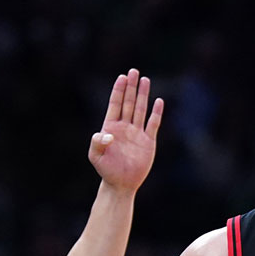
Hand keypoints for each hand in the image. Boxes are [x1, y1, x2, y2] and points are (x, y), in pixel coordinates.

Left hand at [88, 69, 163, 192]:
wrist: (120, 184)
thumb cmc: (106, 170)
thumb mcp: (95, 156)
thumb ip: (97, 142)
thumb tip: (107, 134)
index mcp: (110, 127)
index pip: (115, 104)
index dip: (118, 90)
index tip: (122, 77)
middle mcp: (124, 127)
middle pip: (128, 102)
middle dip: (131, 87)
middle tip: (134, 71)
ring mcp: (137, 133)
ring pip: (141, 110)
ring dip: (143, 95)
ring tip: (145, 80)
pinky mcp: (148, 141)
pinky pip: (153, 124)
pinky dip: (156, 113)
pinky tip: (158, 101)